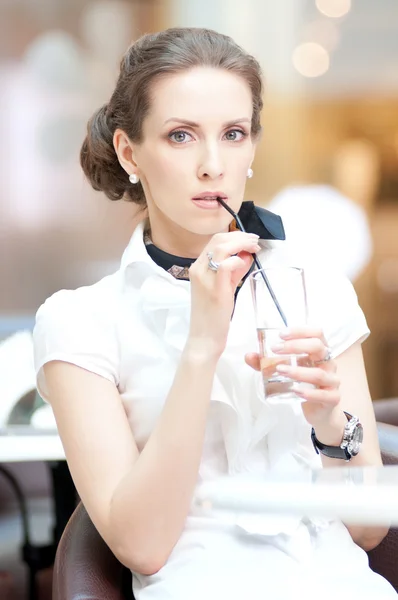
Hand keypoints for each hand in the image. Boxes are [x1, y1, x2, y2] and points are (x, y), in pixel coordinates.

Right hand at [187, 231, 260, 359]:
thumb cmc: (213, 315)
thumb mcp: (224, 287)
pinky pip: (225, 266)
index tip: (250, 240)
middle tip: (255, 242)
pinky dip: (237, 261)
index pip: (215, 241)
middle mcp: (198, 269)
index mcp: (198, 268)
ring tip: (254, 248)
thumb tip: (246, 255)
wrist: (204, 338)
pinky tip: (244, 264)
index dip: (235, 236)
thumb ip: (234, 271)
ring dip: (241, 244)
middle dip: (240, 236)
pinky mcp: (215, 289)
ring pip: (221, 248)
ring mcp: (205, 278)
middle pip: (218, 240)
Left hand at [245, 327, 344, 432]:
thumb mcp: (285, 370)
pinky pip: (324, 394)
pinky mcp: (333, 398)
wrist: (320, 410)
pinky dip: (309, 393)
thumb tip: (249, 356)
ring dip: (298, 371)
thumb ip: (266, 363)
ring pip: (318, 373)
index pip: (317, 333)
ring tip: (280, 370)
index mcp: (319, 352)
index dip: (300, 331)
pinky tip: (296, 391)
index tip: (281, 334)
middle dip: (296, 346)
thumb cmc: (304, 384)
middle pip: (318, 347)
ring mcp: (332, 380)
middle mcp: (328, 363)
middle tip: (275, 349)